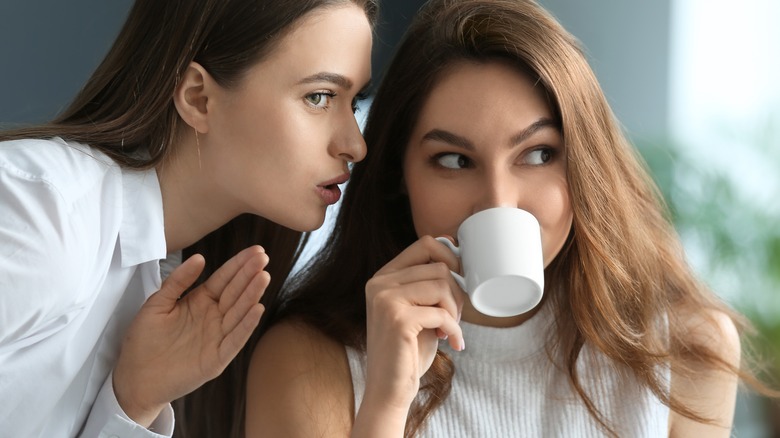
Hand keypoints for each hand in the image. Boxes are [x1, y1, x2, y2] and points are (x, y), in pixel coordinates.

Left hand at [113, 245, 269, 426]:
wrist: (134, 378)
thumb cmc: (143, 341)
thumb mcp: (157, 303)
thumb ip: (178, 281)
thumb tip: (200, 258)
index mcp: (200, 301)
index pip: (224, 279)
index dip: (239, 265)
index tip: (255, 250)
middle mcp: (213, 317)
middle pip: (235, 292)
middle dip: (250, 274)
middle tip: (263, 257)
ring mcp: (217, 337)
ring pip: (239, 312)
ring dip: (252, 294)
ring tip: (263, 277)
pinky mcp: (217, 358)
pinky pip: (235, 340)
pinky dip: (246, 325)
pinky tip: (257, 309)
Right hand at [355, 236, 464, 434]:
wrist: (390, 389)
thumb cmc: (409, 351)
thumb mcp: (418, 310)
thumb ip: (428, 284)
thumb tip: (455, 254)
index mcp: (383, 277)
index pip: (425, 244)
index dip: (450, 257)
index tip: (460, 281)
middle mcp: (380, 283)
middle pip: (439, 267)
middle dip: (456, 293)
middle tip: (454, 318)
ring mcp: (386, 299)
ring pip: (442, 286)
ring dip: (455, 310)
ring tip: (450, 330)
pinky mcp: (397, 319)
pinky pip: (441, 313)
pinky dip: (454, 329)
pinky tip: (452, 343)